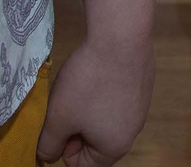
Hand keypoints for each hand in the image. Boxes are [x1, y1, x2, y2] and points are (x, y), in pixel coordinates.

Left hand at [37, 0, 153, 164]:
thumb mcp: (58, 117)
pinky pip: (117, 99)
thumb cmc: (88, 81)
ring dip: (88, 109)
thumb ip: (48, 145)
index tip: (58, 124)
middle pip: (95, 143)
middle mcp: (132, 132)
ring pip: (105, 118)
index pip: (83, 166)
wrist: (121, 35)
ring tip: (80, 86)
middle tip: (66, 104)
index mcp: (114, 147)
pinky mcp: (143, 84)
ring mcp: (141, 107)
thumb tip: (47, 157)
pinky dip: (103, 91)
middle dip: (76, 127)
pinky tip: (97, 72)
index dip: (63, 148)